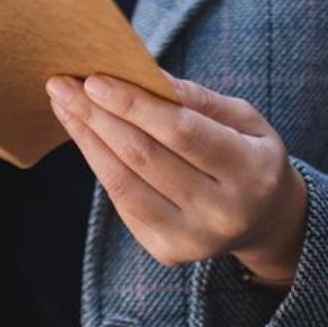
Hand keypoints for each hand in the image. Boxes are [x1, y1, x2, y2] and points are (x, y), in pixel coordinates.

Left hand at [45, 69, 307, 287]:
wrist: (265, 219)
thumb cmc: (247, 152)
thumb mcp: (243, 119)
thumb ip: (197, 99)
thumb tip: (144, 74)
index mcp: (252, 172)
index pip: (182, 133)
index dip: (135, 105)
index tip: (94, 79)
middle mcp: (224, 213)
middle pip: (144, 157)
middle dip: (97, 116)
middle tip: (62, 84)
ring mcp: (194, 240)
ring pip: (123, 183)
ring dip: (86, 139)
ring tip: (63, 104)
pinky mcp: (167, 252)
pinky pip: (121, 202)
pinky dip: (97, 163)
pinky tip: (81, 133)